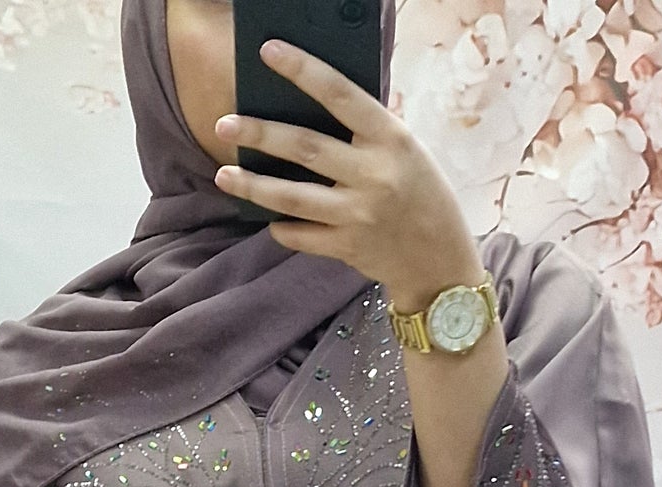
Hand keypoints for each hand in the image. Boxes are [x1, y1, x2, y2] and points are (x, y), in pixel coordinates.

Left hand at [212, 43, 481, 309]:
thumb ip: (366, 130)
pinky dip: (280, 225)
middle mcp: (374, 175)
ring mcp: (358, 215)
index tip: (269, 52)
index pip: (340, 94)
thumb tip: (311, 104)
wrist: (438, 260)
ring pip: (291, 197)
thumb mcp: (405, 149)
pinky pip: (300, 235)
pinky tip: (266, 216)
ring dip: (252, 186)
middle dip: (259, 133)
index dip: (303, 70)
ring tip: (224, 175)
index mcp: (391, 138)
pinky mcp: (347, 248)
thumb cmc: (420, 192)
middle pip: (304, 147)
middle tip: (223, 124)